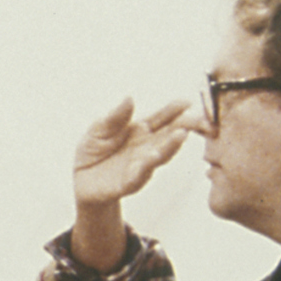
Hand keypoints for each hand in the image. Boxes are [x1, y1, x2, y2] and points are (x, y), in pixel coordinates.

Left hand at [72, 98, 190, 208]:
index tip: (188, 102)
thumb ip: (115, 117)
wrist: (81, 180)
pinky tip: (153, 156)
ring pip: (160, 154)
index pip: (161, 118)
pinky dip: (147, 165)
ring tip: (181, 135)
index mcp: (140, 130)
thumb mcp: (99, 128)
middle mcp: (146, 147)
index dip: (174, 110)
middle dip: (185, 126)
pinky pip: (139, 174)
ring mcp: (141, 165)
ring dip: (171, 145)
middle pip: (169, 135)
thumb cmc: (93, 151)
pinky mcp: (129, 182)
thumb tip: (129, 98)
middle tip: (199, 119)